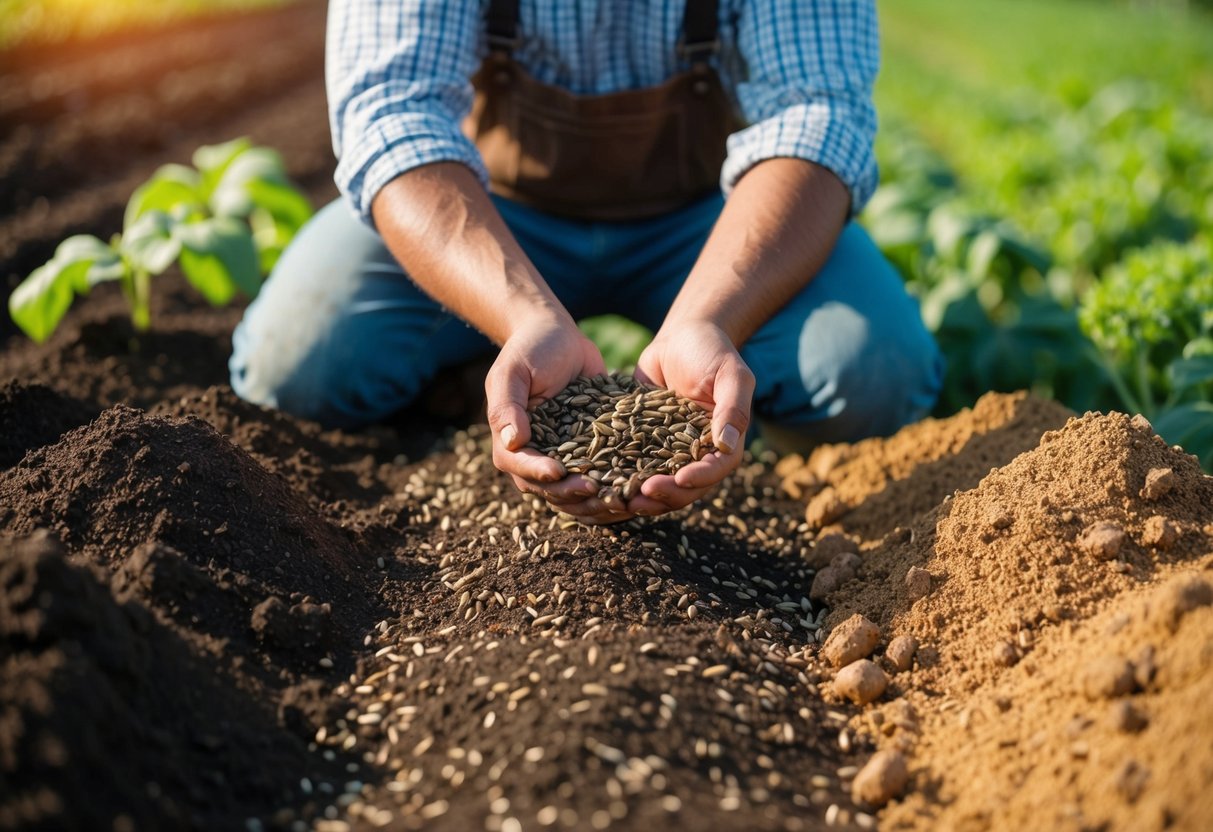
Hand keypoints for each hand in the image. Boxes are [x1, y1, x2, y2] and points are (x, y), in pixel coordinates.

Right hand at [486, 314, 618, 515]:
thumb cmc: (530, 349)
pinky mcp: (589, 449)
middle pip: (549, 489)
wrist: (559, 334)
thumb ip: (507, 407)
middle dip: (571, 493)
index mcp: (511, 441)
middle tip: (595, 490)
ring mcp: (563, 455)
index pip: (521, 468)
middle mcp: (536, 455)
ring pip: (575, 490)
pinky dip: (614, 485)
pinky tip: (634, 487)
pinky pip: (600, 474)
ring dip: (594, 500)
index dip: (539, 475)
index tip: (559, 472)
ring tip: (617, 498)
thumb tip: (512, 442)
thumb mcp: (512, 372)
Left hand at [625, 319, 754, 516]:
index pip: (715, 469)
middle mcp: (697, 453)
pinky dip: (620, 477)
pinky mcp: (643, 443)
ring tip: (619, 500)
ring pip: (657, 483)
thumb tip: (727, 445)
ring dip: (640, 496)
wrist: (681, 336)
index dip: (699, 479)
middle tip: (641, 496)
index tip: (679, 479)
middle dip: (664, 495)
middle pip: (684, 487)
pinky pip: (633, 465)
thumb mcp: (731, 375)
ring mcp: (669, 451)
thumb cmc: (712, 351)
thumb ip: (732, 408)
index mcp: (723, 442)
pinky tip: (599, 482)